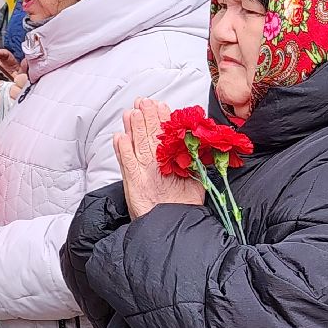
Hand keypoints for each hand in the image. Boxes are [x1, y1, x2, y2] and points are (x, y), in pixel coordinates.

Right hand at [113, 97, 203, 218]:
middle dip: (146, 117)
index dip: (161, 120)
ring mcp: (142, 172)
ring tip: (132, 113)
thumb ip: (200, 162)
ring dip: (133, 128)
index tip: (161, 105)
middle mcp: (153, 164)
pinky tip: (120, 137)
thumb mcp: (197, 180)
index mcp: (167, 161)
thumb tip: (207, 146)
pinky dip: (123, 151)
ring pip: (136, 146)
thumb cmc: (185, 205)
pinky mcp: (134, 184)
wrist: (174, 226)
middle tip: (143, 101)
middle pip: (147, 136)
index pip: (163, 136)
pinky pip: (128, 164)